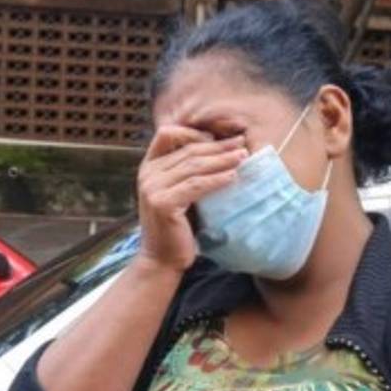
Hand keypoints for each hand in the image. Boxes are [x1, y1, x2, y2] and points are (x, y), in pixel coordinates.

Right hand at [136, 127, 246, 271]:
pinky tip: (233, 177)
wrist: (162, 259)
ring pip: (193, 165)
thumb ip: (187, 172)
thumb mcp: (179, 192)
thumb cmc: (177, 226)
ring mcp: (152, 188)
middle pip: (187, 150)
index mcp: (148, 167)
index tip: (219, 138)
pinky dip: (217, 180)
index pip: (168, 134)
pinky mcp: (163, 203)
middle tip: (241, 144)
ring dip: (221, 159)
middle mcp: (147, 174)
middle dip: (217, 146)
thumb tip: (221, 149)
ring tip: (242, 157)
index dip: (193, 132)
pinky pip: (196, 185)